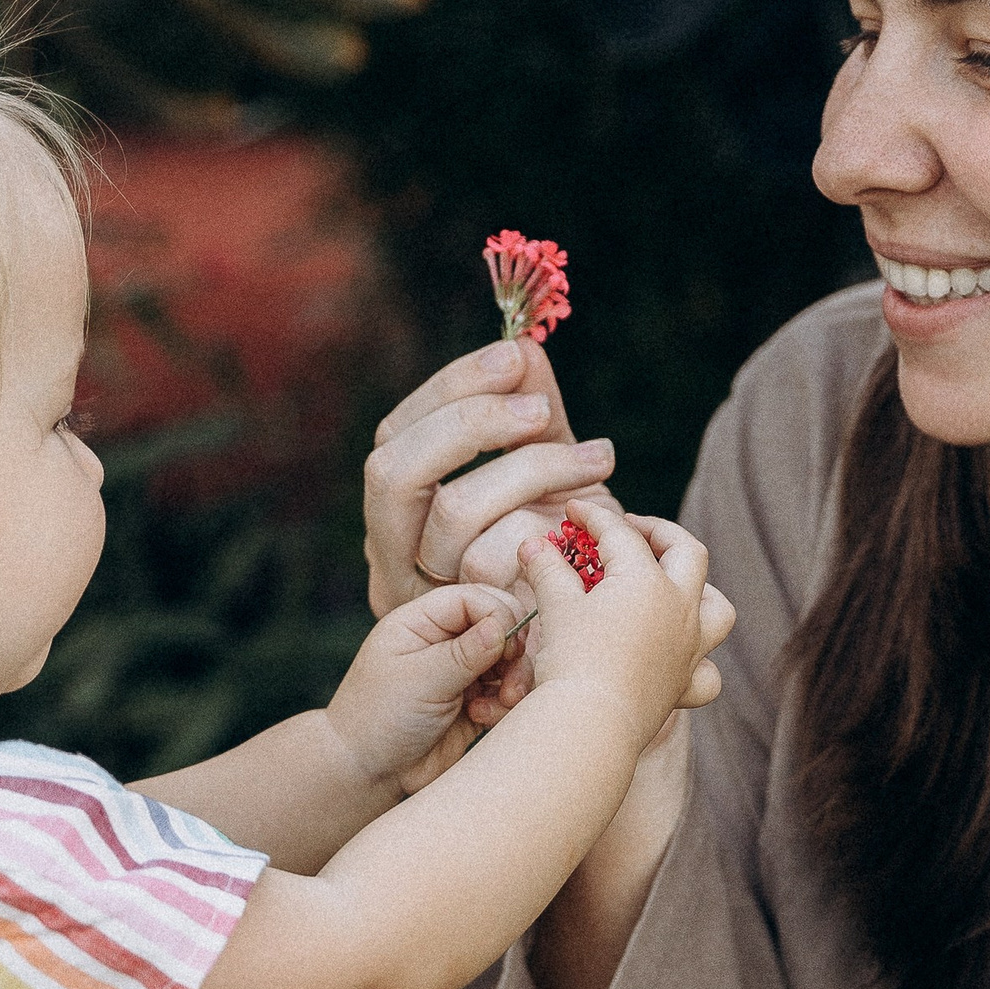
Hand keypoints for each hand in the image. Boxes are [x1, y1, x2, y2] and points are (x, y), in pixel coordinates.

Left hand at [320, 584, 528, 798]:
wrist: (368, 773)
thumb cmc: (379, 718)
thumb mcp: (420, 680)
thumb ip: (465, 652)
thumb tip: (505, 626)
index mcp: (421, 622)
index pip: (474, 598)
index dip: (499, 616)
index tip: (510, 647)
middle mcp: (443, 641)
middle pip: (499, 626)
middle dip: (513, 651)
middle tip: (510, 680)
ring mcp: (460, 672)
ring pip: (509, 662)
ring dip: (513, 681)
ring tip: (502, 702)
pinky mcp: (474, 703)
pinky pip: (506, 693)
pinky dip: (504, 705)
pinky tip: (482, 719)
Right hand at [365, 342, 620, 614]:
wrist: (593, 641)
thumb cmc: (562, 548)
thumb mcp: (545, 474)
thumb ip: (530, 417)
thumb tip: (525, 347)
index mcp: (399, 505)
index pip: (396, 435)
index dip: (451, 390)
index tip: (517, 360)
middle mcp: (391, 550)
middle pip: (395, 471)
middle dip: (472, 426)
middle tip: (545, 411)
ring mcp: (422, 595)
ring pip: (453, 513)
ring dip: (531, 471)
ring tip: (598, 457)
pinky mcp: (468, 629)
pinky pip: (498, 565)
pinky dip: (552, 527)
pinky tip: (598, 513)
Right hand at [521, 508, 732, 749]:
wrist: (590, 725)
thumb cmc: (572, 660)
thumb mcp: (555, 605)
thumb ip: (547, 568)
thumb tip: (532, 544)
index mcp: (648, 581)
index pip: (621, 535)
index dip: (594, 518)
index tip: (574, 512)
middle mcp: (680, 609)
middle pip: (687, 553)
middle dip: (660, 534)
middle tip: (631, 530)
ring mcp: (689, 648)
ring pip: (717, 607)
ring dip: (700, 590)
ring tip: (673, 585)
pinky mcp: (684, 685)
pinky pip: (709, 672)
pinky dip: (701, 661)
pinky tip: (679, 656)